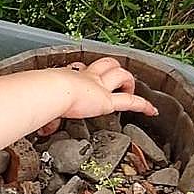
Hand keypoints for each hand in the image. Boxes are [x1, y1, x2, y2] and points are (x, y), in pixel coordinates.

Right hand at [35, 57, 155, 134]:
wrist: (51, 90)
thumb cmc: (43, 94)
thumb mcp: (45, 104)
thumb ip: (48, 118)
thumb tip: (43, 129)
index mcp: (69, 76)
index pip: (81, 69)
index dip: (85, 71)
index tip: (86, 74)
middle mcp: (87, 78)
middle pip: (106, 64)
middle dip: (112, 69)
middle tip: (114, 79)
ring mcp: (99, 87)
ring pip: (120, 74)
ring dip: (127, 81)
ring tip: (130, 90)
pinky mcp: (107, 100)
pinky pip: (131, 102)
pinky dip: (143, 105)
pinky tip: (151, 111)